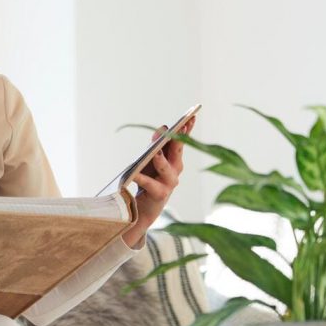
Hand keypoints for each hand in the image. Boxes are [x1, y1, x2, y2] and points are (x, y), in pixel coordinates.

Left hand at [123, 116, 195, 245]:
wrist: (142, 208)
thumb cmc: (147, 181)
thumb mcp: (150, 160)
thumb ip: (155, 145)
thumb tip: (162, 128)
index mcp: (174, 159)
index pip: (181, 141)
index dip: (186, 129)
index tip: (191, 117)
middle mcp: (176, 170)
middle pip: (177, 152)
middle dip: (178, 139)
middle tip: (177, 127)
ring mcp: (169, 183)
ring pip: (166, 169)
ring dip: (161, 160)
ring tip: (155, 153)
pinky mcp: (160, 194)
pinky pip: (150, 184)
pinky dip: (142, 178)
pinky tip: (134, 174)